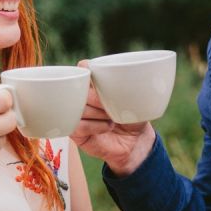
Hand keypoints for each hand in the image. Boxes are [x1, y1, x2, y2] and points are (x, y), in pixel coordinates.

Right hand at [69, 61, 155, 175]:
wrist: (135, 142)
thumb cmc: (133, 116)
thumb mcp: (134, 99)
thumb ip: (126, 87)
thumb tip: (121, 83)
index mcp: (95, 83)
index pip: (83, 68)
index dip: (87, 70)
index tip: (98, 76)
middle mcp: (83, 96)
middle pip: (79, 90)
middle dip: (97, 97)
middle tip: (110, 106)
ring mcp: (77, 113)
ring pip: (78, 108)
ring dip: (98, 113)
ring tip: (112, 118)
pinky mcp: (75, 132)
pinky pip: (78, 125)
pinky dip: (94, 126)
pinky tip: (107, 127)